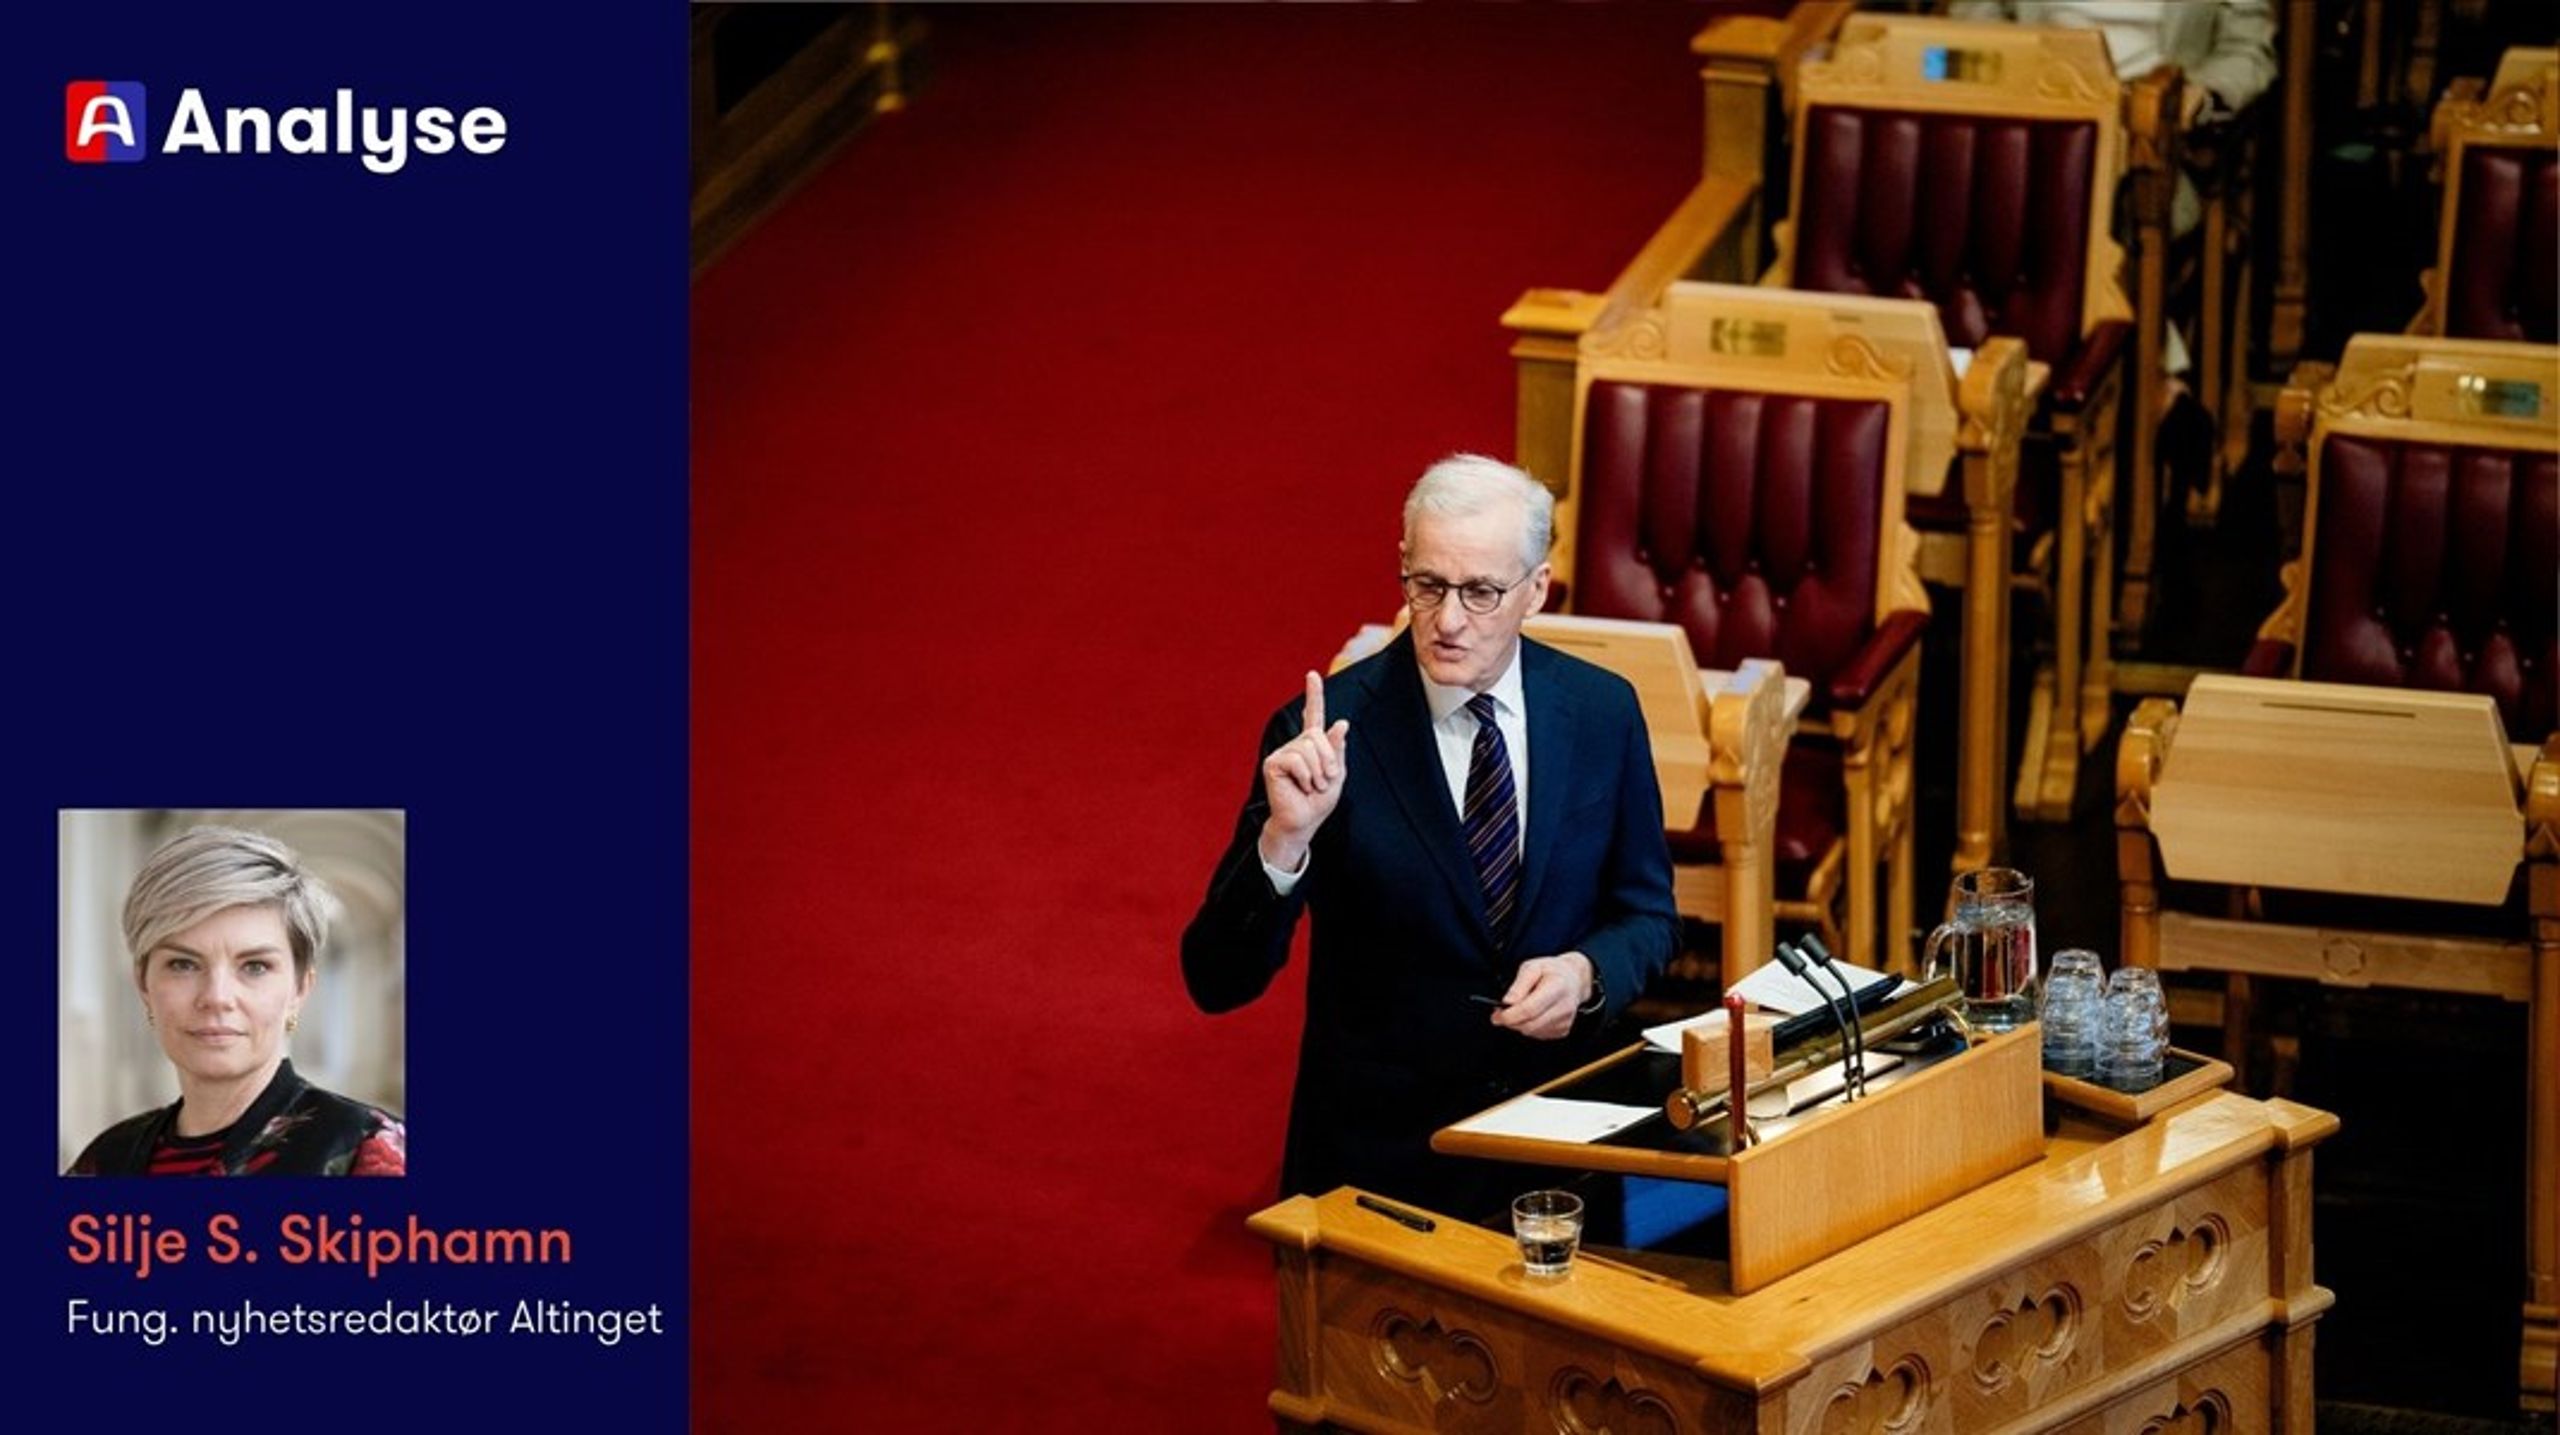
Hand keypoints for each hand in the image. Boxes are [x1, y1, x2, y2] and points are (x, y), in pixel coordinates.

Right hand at [1257, 671, 1349, 870]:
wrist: (1302, 822)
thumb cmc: (1319, 801)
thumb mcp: (1337, 775)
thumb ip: (1337, 750)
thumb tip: (1341, 722)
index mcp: (1312, 745)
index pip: (1313, 715)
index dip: (1314, 695)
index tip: (1313, 675)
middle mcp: (1297, 744)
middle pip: (1317, 736)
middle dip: (1328, 761)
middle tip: (1324, 781)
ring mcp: (1283, 752)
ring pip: (1308, 749)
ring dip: (1317, 773)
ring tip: (1312, 786)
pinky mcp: (1273, 763)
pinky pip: (1297, 761)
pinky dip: (1305, 777)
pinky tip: (1300, 787)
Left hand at [1491, 952, 1594, 1039]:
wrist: (1573, 980)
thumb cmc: (1552, 971)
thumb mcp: (1532, 967)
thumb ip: (1519, 985)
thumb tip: (1507, 1002)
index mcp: (1557, 988)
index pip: (1530, 1010)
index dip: (1510, 1015)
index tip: (1497, 1014)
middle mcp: (1564, 1007)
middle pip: (1530, 1025)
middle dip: (1511, 1021)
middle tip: (1501, 1013)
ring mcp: (1565, 1021)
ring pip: (1532, 1032)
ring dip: (1520, 1024)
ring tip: (1519, 1009)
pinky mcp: (1563, 1030)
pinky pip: (1538, 1034)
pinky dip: (1530, 1026)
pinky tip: (1532, 1014)